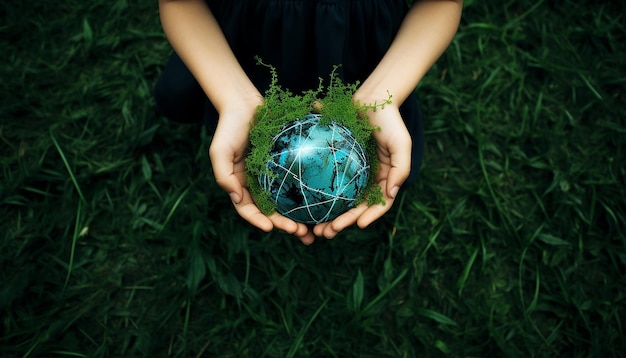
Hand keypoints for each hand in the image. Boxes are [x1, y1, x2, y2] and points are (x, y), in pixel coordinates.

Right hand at [209, 101, 315, 244]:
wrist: (244, 104)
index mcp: (241, 185)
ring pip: (288, 203)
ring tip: (314, 229)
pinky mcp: (287, 165)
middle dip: (284, 225)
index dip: (258, 220)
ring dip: (300, 218)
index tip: (270, 228)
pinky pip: (299, 182)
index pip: (248, 209)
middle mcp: (258, 185)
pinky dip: (309, 196)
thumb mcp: (219, 150)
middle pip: (272, 212)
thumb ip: (223, 175)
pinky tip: (324, 203)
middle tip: (300, 233)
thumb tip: (235, 196)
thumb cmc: (229, 127)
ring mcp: (273, 176)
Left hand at [313, 104, 411, 238]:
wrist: (372, 98)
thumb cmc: (389, 120)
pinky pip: (326, 182)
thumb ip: (401, 168)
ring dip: (327, 216)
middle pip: (355, 208)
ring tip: (313, 228)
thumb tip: (391, 193)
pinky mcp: (336, 164)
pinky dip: (318, 195)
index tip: (356, 225)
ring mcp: (351, 174)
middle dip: (342, 223)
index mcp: (384, 179)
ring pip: (339, 200)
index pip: (378, 204)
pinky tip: (303, 204)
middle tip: (327, 233)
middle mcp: (368, 180)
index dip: (369, 217)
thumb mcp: (401, 143)